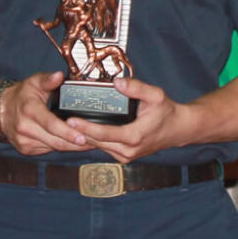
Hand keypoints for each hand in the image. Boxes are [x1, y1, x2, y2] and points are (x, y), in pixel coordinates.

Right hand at [0, 71, 91, 154]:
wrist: (0, 110)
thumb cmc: (21, 95)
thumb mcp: (34, 82)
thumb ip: (48, 79)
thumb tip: (59, 76)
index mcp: (29, 110)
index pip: (51, 124)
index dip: (68, 132)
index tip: (83, 137)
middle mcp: (25, 128)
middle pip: (56, 141)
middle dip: (77, 143)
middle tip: (96, 141)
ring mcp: (25, 141)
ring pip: (54, 148)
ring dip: (73, 147)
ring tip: (91, 143)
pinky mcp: (26, 149)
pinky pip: (49, 150)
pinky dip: (63, 147)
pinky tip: (74, 144)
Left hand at [69, 76, 193, 163]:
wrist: (178, 129)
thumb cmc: (167, 112)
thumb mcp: (155, 95)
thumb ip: (136, 88)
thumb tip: (117, 82)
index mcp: (134, 137)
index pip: (103, 134)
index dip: (85, 127)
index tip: (70, 120)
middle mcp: (128, 151)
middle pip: (96, 142)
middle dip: (78, 132)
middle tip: (60, 121)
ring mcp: (125, 156)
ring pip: (98, 147)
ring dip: (83, 137)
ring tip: (66, 125)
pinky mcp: (124, 156)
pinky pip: (104, 148)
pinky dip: (93, 139)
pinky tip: (81, 130)